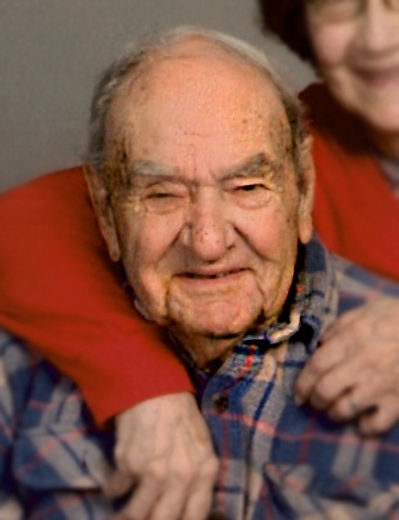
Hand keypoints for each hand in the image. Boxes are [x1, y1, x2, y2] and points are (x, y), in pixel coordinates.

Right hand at [104, 392, 218, 519]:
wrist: (154, 387)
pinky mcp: (129, 464)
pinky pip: (116, 490)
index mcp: (205, 471)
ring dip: (124, 518)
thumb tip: (184, 505)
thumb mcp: (201, 443)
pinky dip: (113, 490)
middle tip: (141, 519)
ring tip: (117, 518)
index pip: (195, 517)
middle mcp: (181, 477)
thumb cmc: (180, 413)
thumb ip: (198, 475)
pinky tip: (114, 485)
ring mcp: (154, 473)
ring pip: (136, 514)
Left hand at [294, 297, 398, 434]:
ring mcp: (381, 384)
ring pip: (345, 410)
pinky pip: (376, 424)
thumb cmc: (396, 317)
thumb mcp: (364, 312)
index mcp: (351, 339)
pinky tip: (362, 421)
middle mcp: (362, 364)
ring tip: (333, 411)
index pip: (316, 366)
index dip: (302, 383)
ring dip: (333, 413)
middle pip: (325, 391)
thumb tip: (320, 346)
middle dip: (314, 400)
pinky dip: (365, 427)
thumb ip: (338, 328)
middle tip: (314, 402)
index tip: (298, 393)